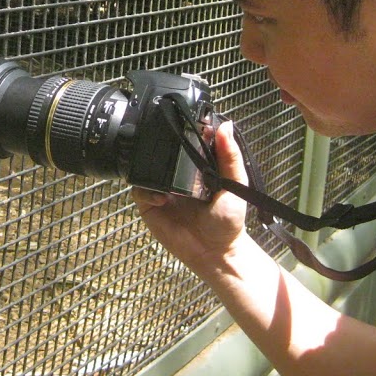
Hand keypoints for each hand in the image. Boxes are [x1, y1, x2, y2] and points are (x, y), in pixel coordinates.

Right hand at [132, 120, 252, 275]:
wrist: (215, 252)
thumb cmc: (228, 221)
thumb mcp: (236, 184)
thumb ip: (231, 157)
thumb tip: (226, 126)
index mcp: (197, 167)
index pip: (185, 142)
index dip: (184, 132)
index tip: (184, 123)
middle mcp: (177, 175)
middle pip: (162, 152)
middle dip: (163, 148)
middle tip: (170, 149)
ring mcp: (162, 189)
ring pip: (146, 168)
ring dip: (151, 168)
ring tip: (166, 178)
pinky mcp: (150, 205)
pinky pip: (139, 190)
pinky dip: (147, 190)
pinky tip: (162, 198)